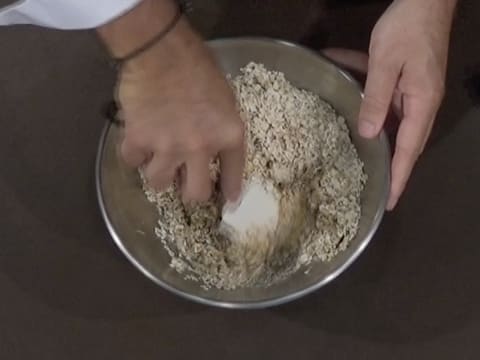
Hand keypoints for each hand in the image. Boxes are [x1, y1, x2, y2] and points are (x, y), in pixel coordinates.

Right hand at [98, 0, 244, 203]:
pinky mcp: (138, 140)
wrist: (161, 51)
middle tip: (186, 184)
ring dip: (159, 174)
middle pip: (195, 194)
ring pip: (159, 184)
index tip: (228, 200)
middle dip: (191, 193)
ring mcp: (167, 147)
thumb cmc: (198, 66)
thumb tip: (215, 146)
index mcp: (228, 135)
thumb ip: (222, 128)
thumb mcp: (226, 99)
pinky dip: (134, 155)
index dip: (231, 191)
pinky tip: (138, 143)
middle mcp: (200, 148)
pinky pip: (132, 162)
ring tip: (159, 159)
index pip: (234, 176)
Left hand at [356, 0, 456, 209]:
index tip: (389, 201)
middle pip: (403, 141)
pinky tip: (338, 71)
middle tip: (372, 186)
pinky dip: (364, 91)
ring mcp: (413, 90)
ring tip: (351, 148)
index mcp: (421, 103)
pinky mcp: (404, 78)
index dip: (399, 177)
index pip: (409, 150)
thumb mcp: (385, 64)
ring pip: (389, 118)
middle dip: (388, 164)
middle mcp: (420, 102)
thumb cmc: (407, 28)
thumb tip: (369, 134)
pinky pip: (382, 94)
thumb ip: (376, 99)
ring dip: (370, 128)